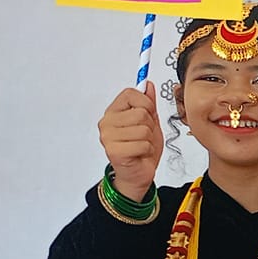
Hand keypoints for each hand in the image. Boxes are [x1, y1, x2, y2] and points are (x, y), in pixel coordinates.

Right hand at [98, 87, 163, 201]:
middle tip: (144, 136)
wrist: (138, 173)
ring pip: (144, 129)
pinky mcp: (114, 151)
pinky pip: (143, 144)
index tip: (147, 114)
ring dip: (149, 140)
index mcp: (113, 112)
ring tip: (141, 145)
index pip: (131, 93)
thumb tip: (147, 84)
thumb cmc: (142, 148)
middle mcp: (107, 122)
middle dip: (150, 126)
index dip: (146, 103)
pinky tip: (139, 154)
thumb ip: (148, 103)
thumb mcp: (149, 122)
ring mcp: (108, 137)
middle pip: (141, 112)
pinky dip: (147, 150)